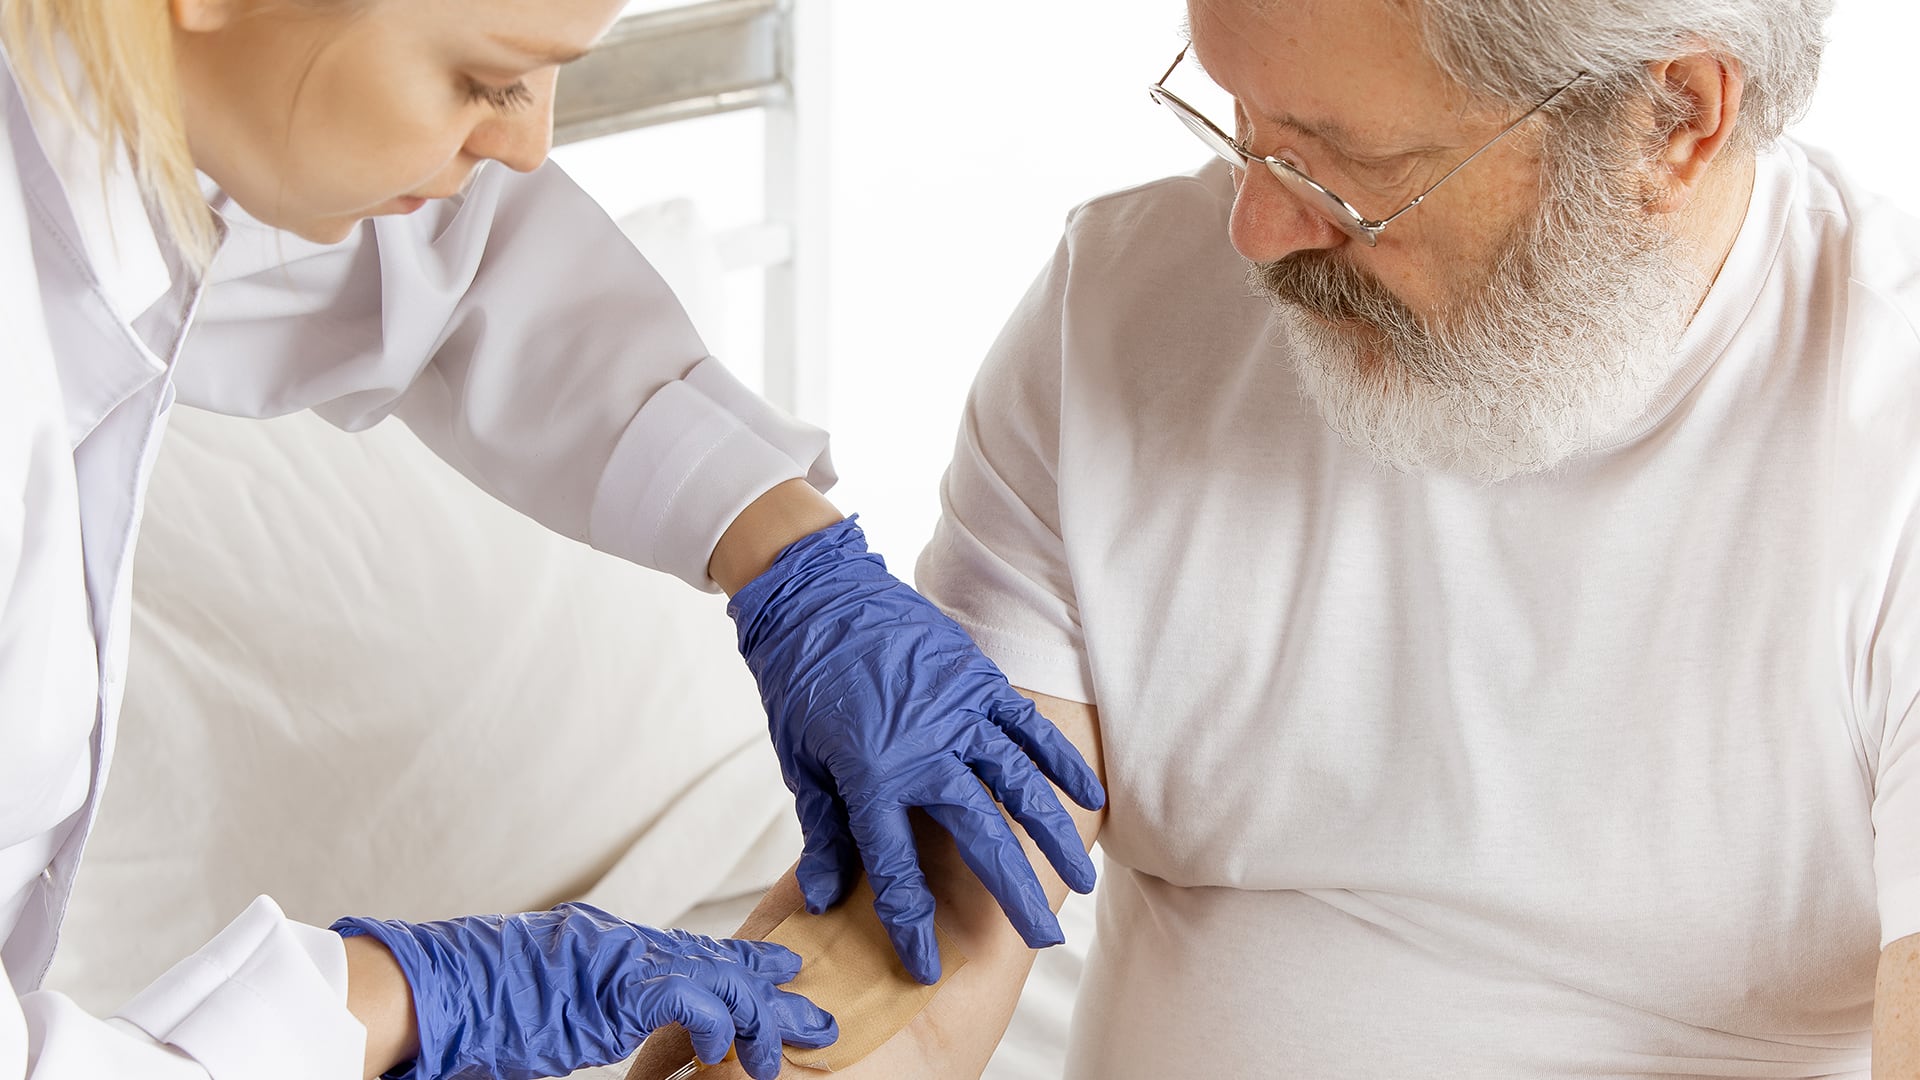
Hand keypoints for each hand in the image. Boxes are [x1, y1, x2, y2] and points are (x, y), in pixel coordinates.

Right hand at [332, 903, 835, 1079]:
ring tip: (798, 1040)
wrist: (429, 991)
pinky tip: (733, 1048)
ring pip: (716, 976)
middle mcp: (618, 941)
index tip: (776, 970)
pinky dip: (717, 1024)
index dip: (734, 962)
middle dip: (767, 983)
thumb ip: (585, 1009)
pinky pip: (688, 1000)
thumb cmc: (467, 1006)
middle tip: (813, 1006)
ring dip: (761, 1012)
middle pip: (713, 958)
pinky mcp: (616, 988)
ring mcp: (619, 959)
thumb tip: (590, 1025)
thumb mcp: (543, 1004)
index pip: (684, 950)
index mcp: (601, 943)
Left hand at [728, 516, 1105, 983]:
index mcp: (871, 778)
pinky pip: (1031, 729)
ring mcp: (960, 714)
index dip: (911, 926)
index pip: (895, 872)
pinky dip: (1061, 762)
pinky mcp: (980, 682)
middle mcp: (926, 751)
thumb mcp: (802, 764)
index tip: (927, 967)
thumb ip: (823, 833)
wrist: (818, 596)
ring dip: (1054, 836)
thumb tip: (822, 899)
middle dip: (1014, 894)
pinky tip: (1090, 797)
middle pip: (981, 837)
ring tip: (1081, 882)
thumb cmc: (802, 683)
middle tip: (1045, 940)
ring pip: (1019, 786)